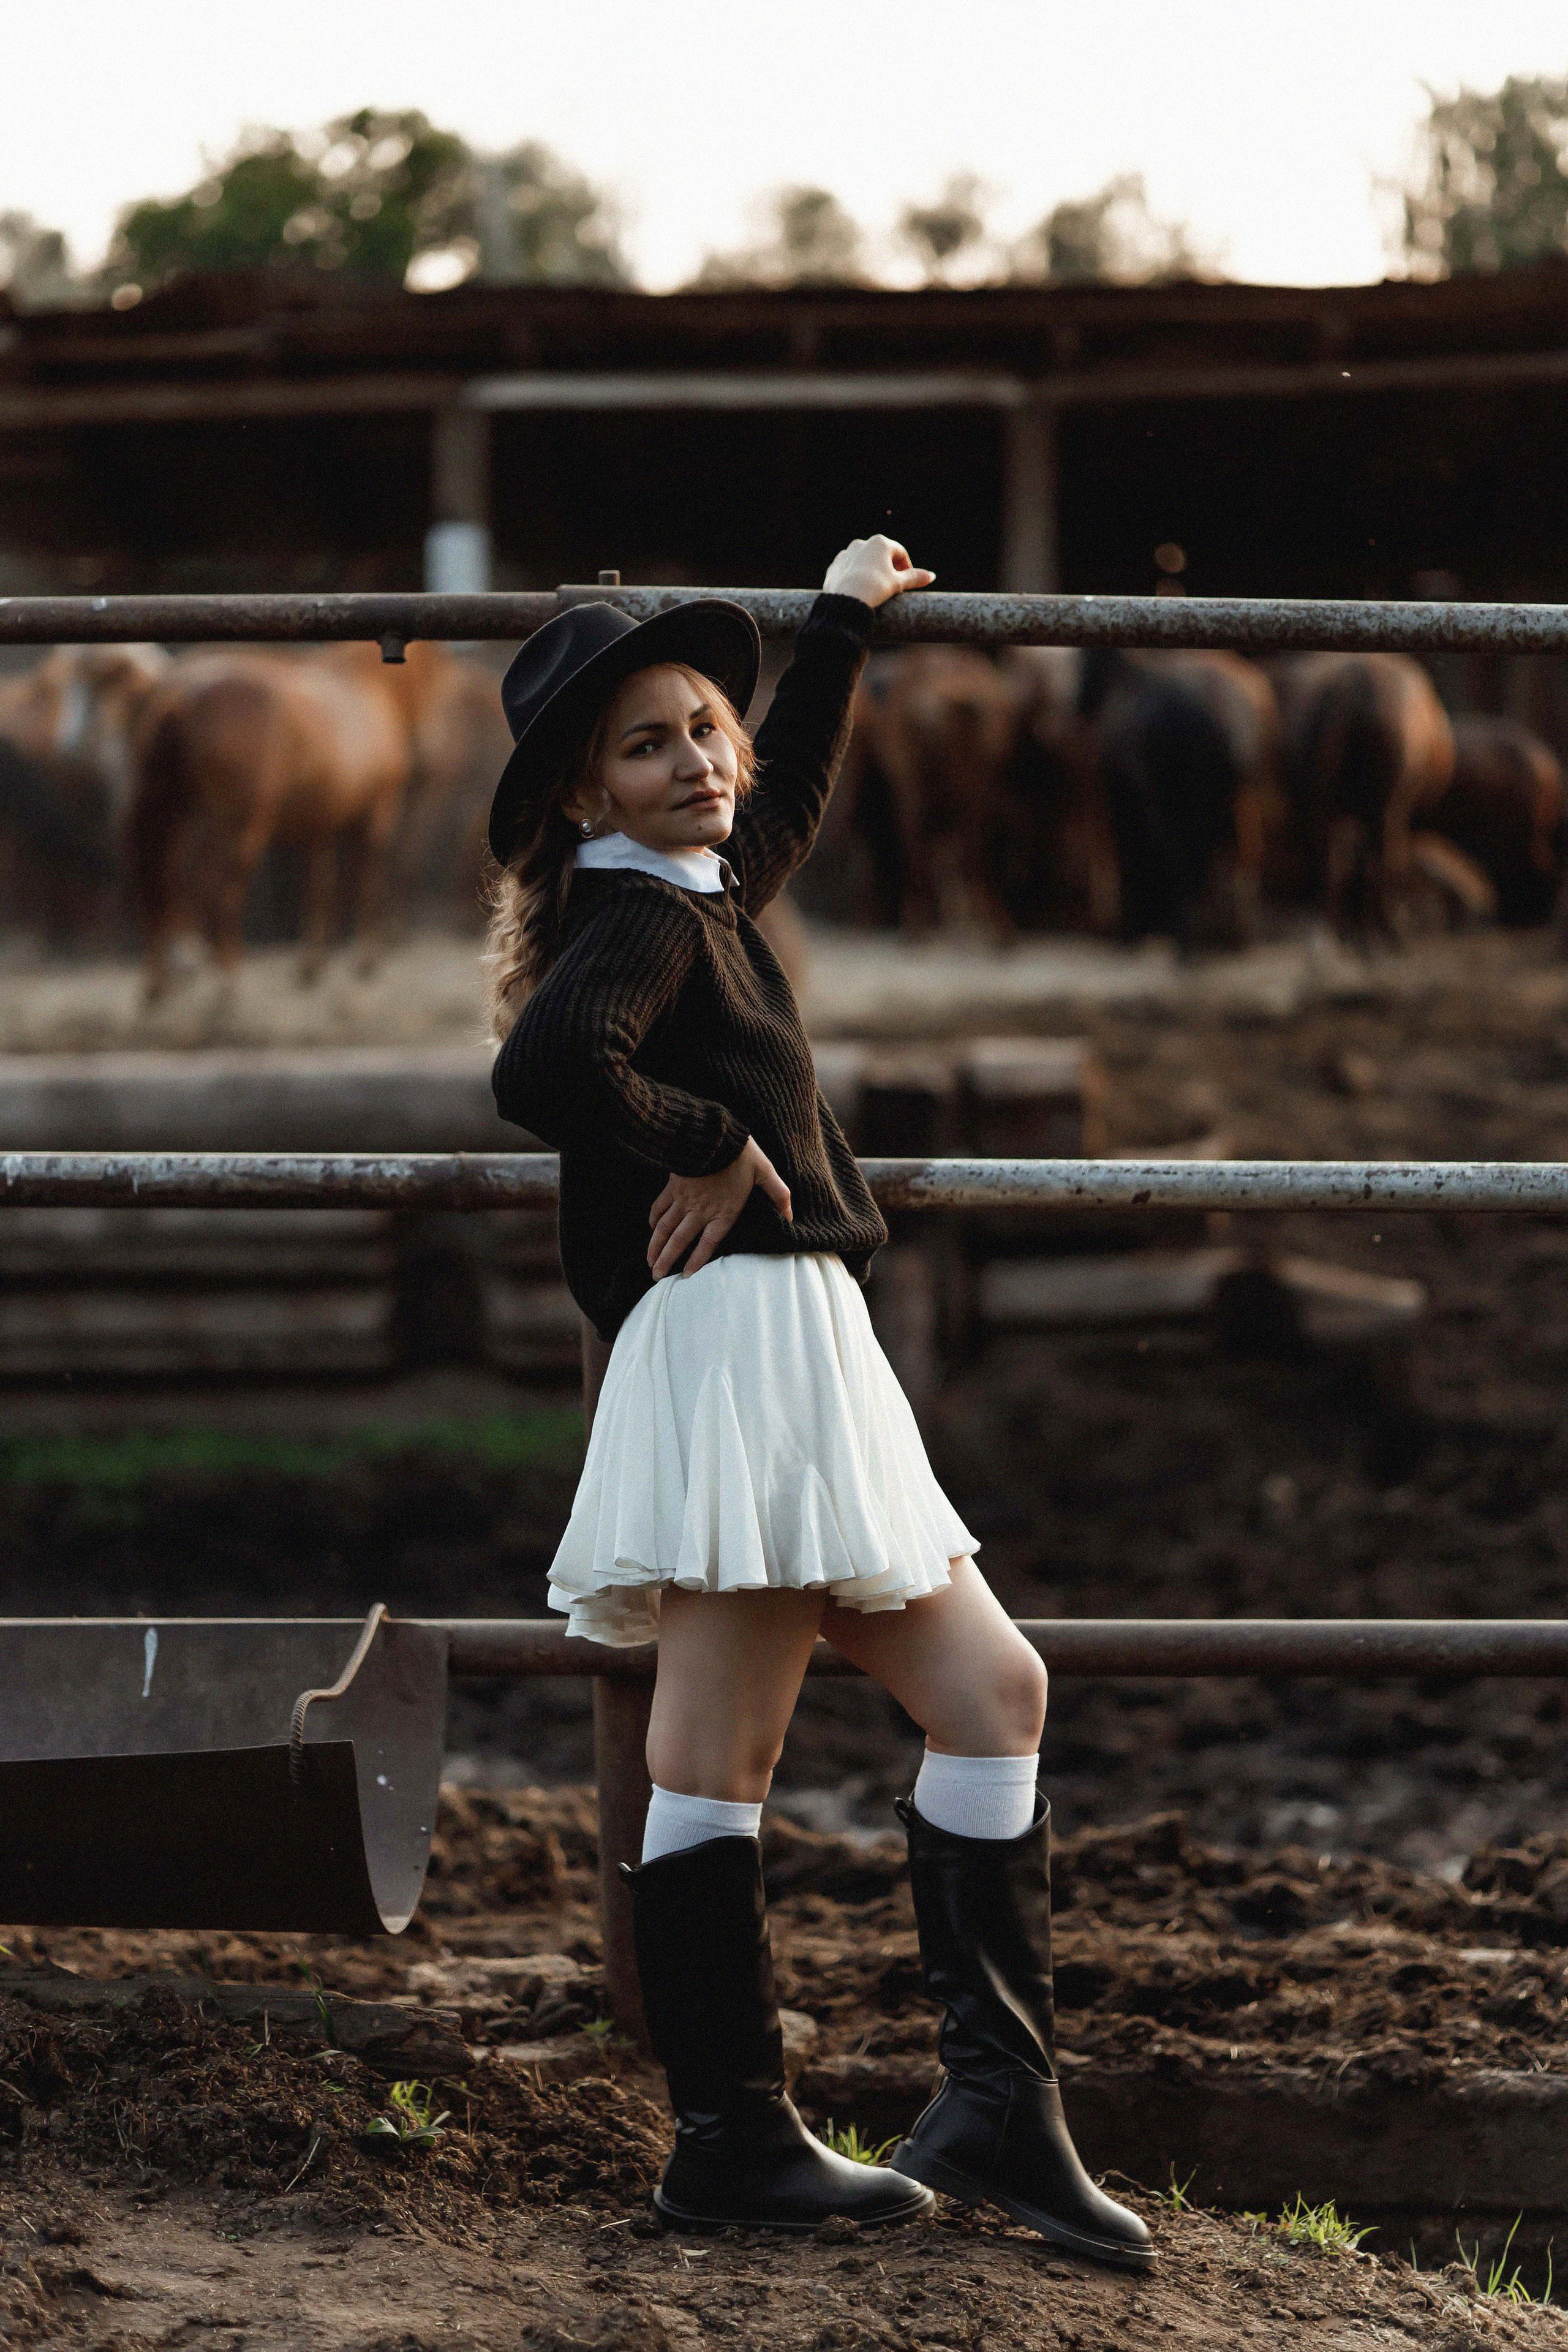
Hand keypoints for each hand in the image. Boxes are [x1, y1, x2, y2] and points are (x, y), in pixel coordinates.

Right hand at [647, 1137, 792, 1278]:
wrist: (714, 1134)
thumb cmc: (741, 1154)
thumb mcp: (765, 1173)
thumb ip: (778, 1195)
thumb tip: (790, 1216)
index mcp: (724, 1212)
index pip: (708, 1244)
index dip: (696, 1261)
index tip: (685, 1276)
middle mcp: (701, 1210)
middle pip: (680, 1240)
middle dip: (667, 1260)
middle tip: (656, 1276)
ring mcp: (684, 1199)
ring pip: (665, 1228)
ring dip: (656, 1246)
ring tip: (649, 1262)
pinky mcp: (674, 1186)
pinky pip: (660, 1207)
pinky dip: (654, 1220)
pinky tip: (652, 1230)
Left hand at [822, 534, 934, 609]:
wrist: (846, 600)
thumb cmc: (875, 588)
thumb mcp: (898, 583)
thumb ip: (915, 577)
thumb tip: (931, 576)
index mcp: (880, 542)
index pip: (899, 552)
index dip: (907, 567)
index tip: (908, 581)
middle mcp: (861, 543)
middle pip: (881, 555)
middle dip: (889, 569)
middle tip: (893, 586)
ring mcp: (846, 554)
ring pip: (864, 562)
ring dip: (872, 572)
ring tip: (875, 589)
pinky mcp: (835, 566)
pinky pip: (850, 570)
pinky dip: (856, 577)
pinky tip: (859, 590)